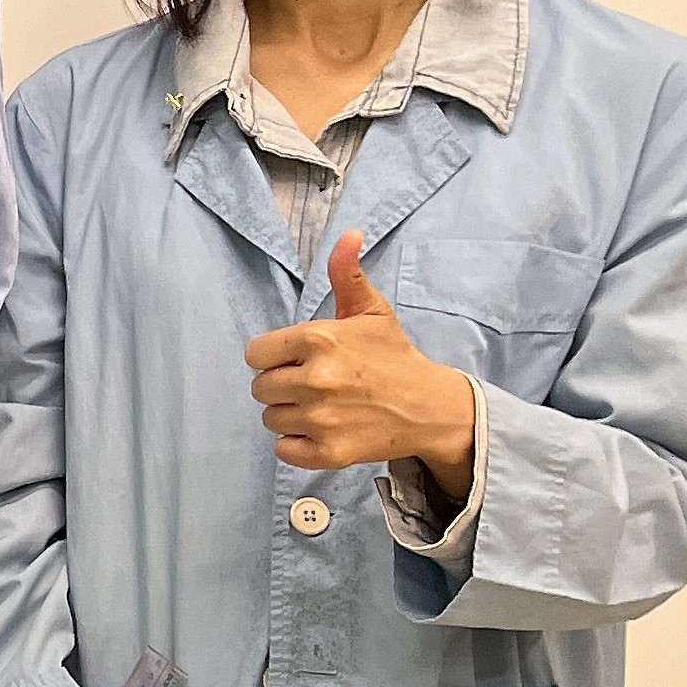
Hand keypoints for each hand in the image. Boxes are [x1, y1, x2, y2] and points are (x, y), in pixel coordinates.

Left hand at [244, 232, 475, 489]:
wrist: (430, 407)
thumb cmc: (393, 356)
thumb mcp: (371, 311)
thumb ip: (346, 274)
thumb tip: (348, 234)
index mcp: (319, 339)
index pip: (256, 354)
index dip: (275, 356)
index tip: (299, 358)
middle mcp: (316, 379)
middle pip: (260, 388)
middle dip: (282, 384)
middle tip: (316, 383)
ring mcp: (321, 418)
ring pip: (271, 418)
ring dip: (290, 413)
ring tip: (324, 405)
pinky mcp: (328, 452)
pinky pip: (283, 449)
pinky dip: (298, 443)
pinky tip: (324, 428)